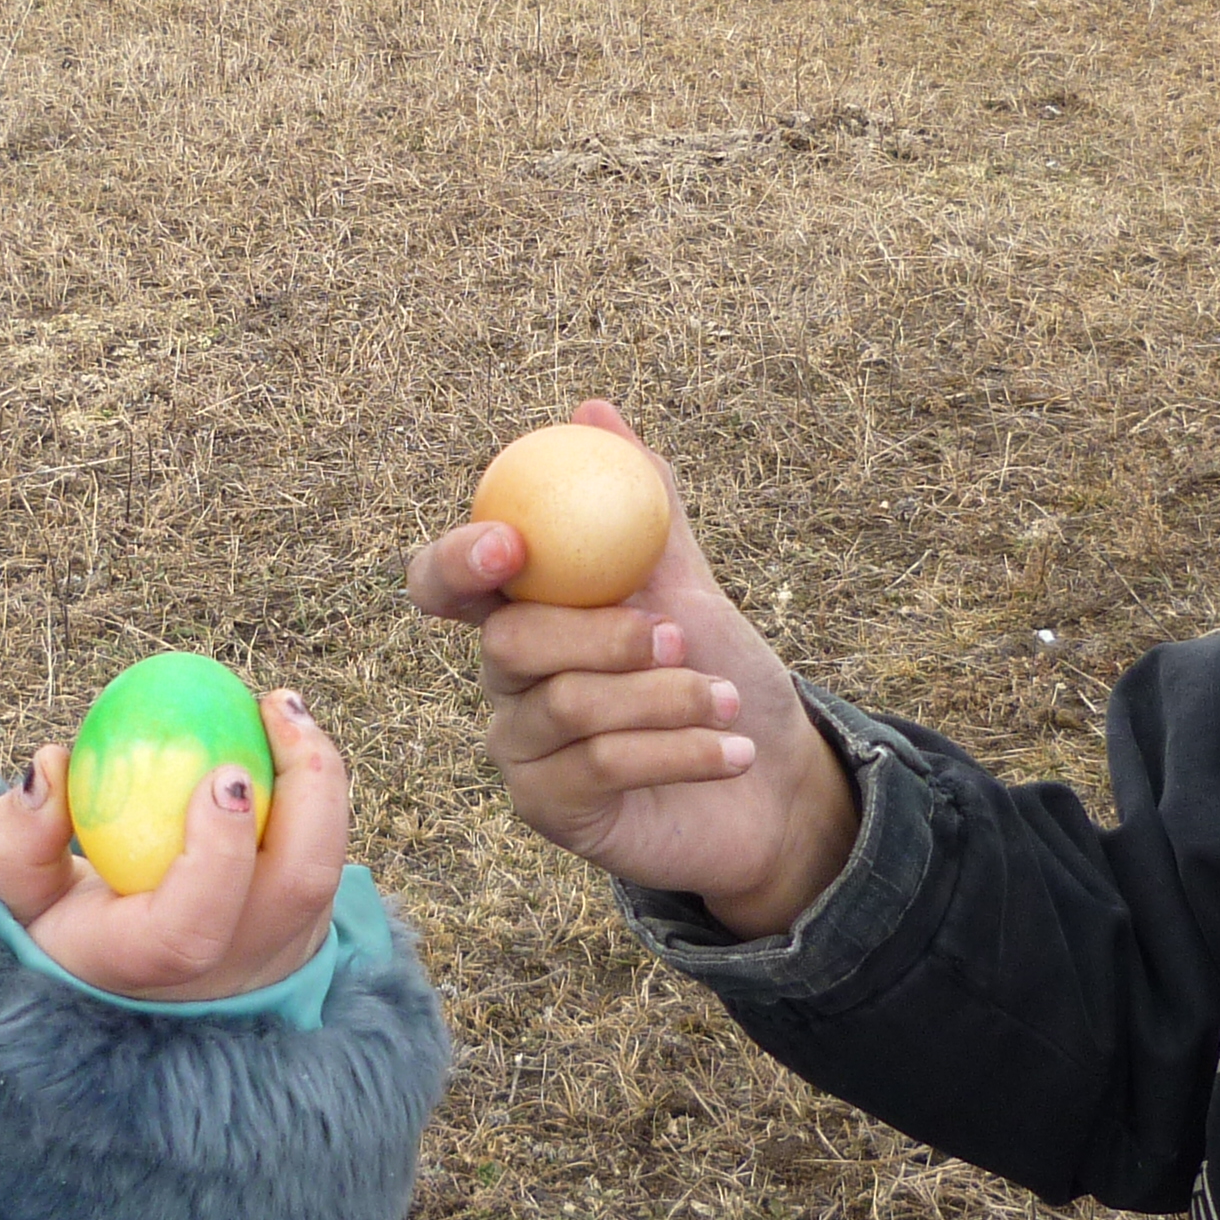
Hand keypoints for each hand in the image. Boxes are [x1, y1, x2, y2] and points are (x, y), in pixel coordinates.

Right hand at [0, 689, 349, 1001]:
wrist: (133, 977)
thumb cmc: (72, 920)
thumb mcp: (21, 893)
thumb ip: (14, 839)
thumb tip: (51, 765)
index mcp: (148, 964)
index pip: (192, 929)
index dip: (216, 855)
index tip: (221, 774)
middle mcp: (230, 968)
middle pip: (299, 887)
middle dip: (306, 788)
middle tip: (273, 706)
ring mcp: (281, 949)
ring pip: (330, 866)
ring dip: (320, 776)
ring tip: (282, 707)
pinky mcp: (308, 926)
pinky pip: (326, 848)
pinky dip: (314, 787)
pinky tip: (283, 735)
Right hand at [406, 400, 854, 936]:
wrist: (774, 785)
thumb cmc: (723, 674)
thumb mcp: (690, 582)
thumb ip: (642, 505)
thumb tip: (594, 409)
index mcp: (523, 612)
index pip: (445, 582)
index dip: (457, 560)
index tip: (511, 546)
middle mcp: (507, 680)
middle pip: (509, 644)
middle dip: (603, 634)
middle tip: (678, 634)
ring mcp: (523, 749)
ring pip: (567, 706)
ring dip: (665, 696)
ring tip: (726, 700)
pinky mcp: (552, 810)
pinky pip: (601, 766)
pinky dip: (680, 749)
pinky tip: (732, 752)